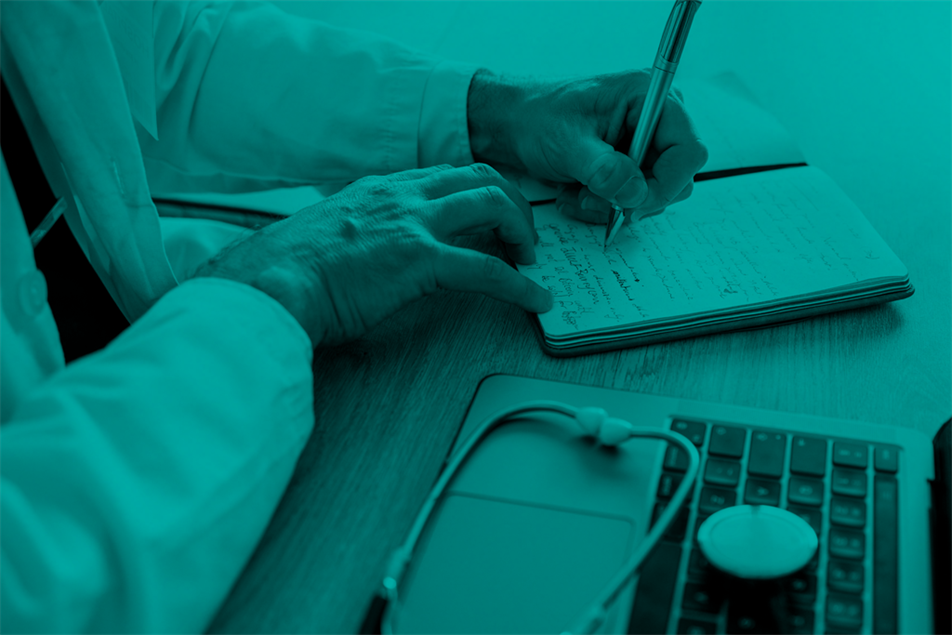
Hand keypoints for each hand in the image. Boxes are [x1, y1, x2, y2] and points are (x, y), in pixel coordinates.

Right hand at [194, 164, 552, 345]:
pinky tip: (535, 301)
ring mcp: (412, 223)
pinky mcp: (420, 260)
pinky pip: (489, 268)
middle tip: (523, 236)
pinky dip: (520, 285)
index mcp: (379, 188)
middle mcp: (401, 195)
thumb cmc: (284, 271)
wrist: (266, 286)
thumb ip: (359, 234)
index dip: (479, 193)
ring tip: (532, 262)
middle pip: (481, 177)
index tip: (492, 215)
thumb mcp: (328, 236)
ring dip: (523, 231)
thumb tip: (372, 254)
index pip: (447, 175)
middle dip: (513, 203)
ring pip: (493, 205)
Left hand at [468, 69, 708, 223]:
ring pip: (653, 195)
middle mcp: (654, 120)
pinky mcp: (630, 166)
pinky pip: (633, 200)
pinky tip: (577, 193)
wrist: (513, 125)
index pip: (688, 151)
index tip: (633, 203)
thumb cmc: (536, 118)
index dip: (667, 184)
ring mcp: (644, 145)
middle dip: (632, 198)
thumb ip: (603, 169)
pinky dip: (605, 206)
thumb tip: (635, 193)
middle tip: (593, 199)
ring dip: (613, 205)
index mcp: (648, 96)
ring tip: (577, 193)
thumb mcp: (567, 143)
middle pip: (675, 178)